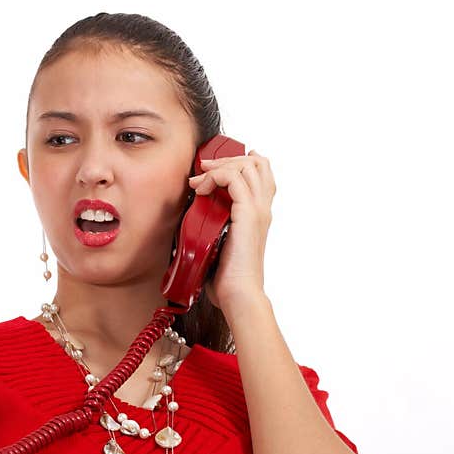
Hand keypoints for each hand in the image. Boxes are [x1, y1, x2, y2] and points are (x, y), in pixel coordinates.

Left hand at [188, 149, 275, 311]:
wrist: (238, 294)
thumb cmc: (227, 279)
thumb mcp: (219, 247)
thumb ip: (212, 231)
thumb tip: (190, 229)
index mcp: (258, 216)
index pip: (262, 175)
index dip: (242, 162)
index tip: (214, 166)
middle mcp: (262, 210)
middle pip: (257, 164)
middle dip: (226, 159)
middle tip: (203, 168)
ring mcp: (257, 210)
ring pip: (247, 165)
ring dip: (218, 166)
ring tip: (199, 179)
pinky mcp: (247, 214)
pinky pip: (233, 178)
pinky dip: (214, 176)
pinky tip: (200, 189)